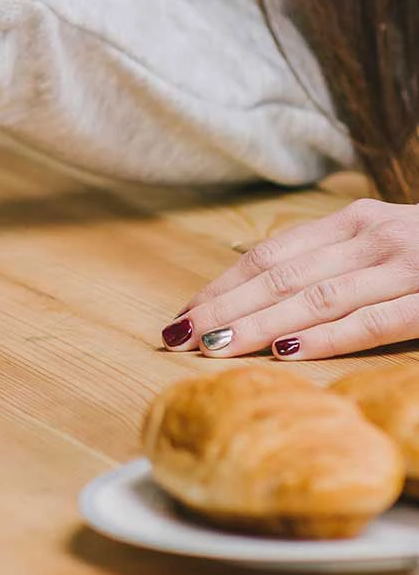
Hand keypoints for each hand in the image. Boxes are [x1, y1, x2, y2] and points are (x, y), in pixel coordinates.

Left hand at [163, 199, 418, 359]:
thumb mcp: (385, 247)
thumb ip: (333, 264)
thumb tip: (261, 297)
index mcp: (356, 223)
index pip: (270, 255)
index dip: (222, 286)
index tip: (181, 313)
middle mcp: (376, 236)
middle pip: (281, 276)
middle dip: (225, 309)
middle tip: (178, 336)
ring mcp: (409, 264)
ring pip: (318, 298)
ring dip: (260, 324)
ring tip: (214, 346)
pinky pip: (377, 321)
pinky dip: (330, 337)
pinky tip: (289, 351)